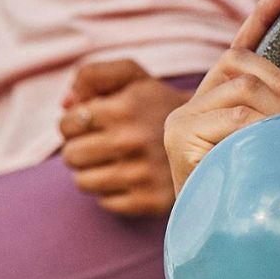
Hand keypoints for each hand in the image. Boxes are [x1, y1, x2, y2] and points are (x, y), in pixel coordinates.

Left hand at [59, 59, 192, 215]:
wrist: (213, 136)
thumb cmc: (160, 105)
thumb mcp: (133, 77)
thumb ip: (93, 75)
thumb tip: (66, 103)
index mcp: (124, 109)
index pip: (67, 125)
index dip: (76, 123)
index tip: (96, 123)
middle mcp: (132, 142)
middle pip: (71, 156)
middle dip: (82, 148)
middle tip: (105, 144)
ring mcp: (142, 175)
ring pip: (84, 182)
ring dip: (94, 172)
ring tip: (116, 161)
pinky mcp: (151, 201)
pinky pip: (106, 203)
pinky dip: (113, 192)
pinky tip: (133, 178)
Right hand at [164, 0, 279, 193]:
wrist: (240, 240)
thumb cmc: (270, 186)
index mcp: (221, 97)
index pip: (242, 44)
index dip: (265, 15)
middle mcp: (195, 102)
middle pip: (243, 63)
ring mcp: (184, 119)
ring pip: (243, 89)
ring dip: (277, 110)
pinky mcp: (181, 137)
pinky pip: (235, 116)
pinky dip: (263, 127)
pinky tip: (270, 142)